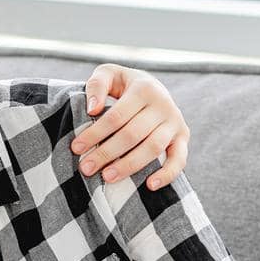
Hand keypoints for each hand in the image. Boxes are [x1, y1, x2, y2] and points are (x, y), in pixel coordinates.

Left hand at [73, 64, 191, 191]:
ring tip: (107, 177)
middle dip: (106, 153)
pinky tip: (149, 186)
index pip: (116, 117)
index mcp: (144, 89)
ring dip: (129, 165)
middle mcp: (163, 105)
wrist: (153, 88)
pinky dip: (167, 174)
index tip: (76, 148)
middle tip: (86, 168)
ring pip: (153, 148)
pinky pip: (179, 160)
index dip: (95, 134)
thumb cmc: (124, 85)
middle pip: (132, 134)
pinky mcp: (183, 138)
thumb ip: (97, 85)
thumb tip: (93, 109)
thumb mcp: (109, 74)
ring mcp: (175, 122)